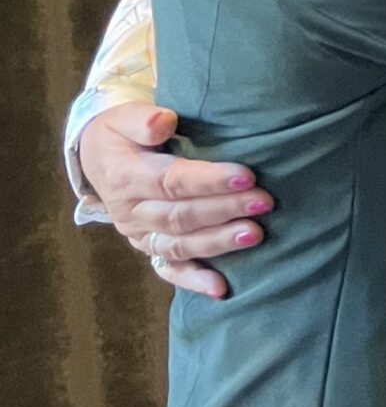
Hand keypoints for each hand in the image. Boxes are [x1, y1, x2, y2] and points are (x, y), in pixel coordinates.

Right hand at [79, 101, 269, 299]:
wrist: (99, 158)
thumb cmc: (122, 133)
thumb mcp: (123, 117)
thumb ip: (142, 119)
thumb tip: (163, 122)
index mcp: (126, 177)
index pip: (171, 181)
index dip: (209, 180)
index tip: (246, 174)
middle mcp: (131, 211)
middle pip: (181, 215)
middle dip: (224, 210)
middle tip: (264, 202)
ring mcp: (140, 234)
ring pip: (180, 244)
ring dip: (218, 242)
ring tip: (256, 235)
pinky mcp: (149, 248)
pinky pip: (169, 269)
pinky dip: (193, 280)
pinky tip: (221, 288)